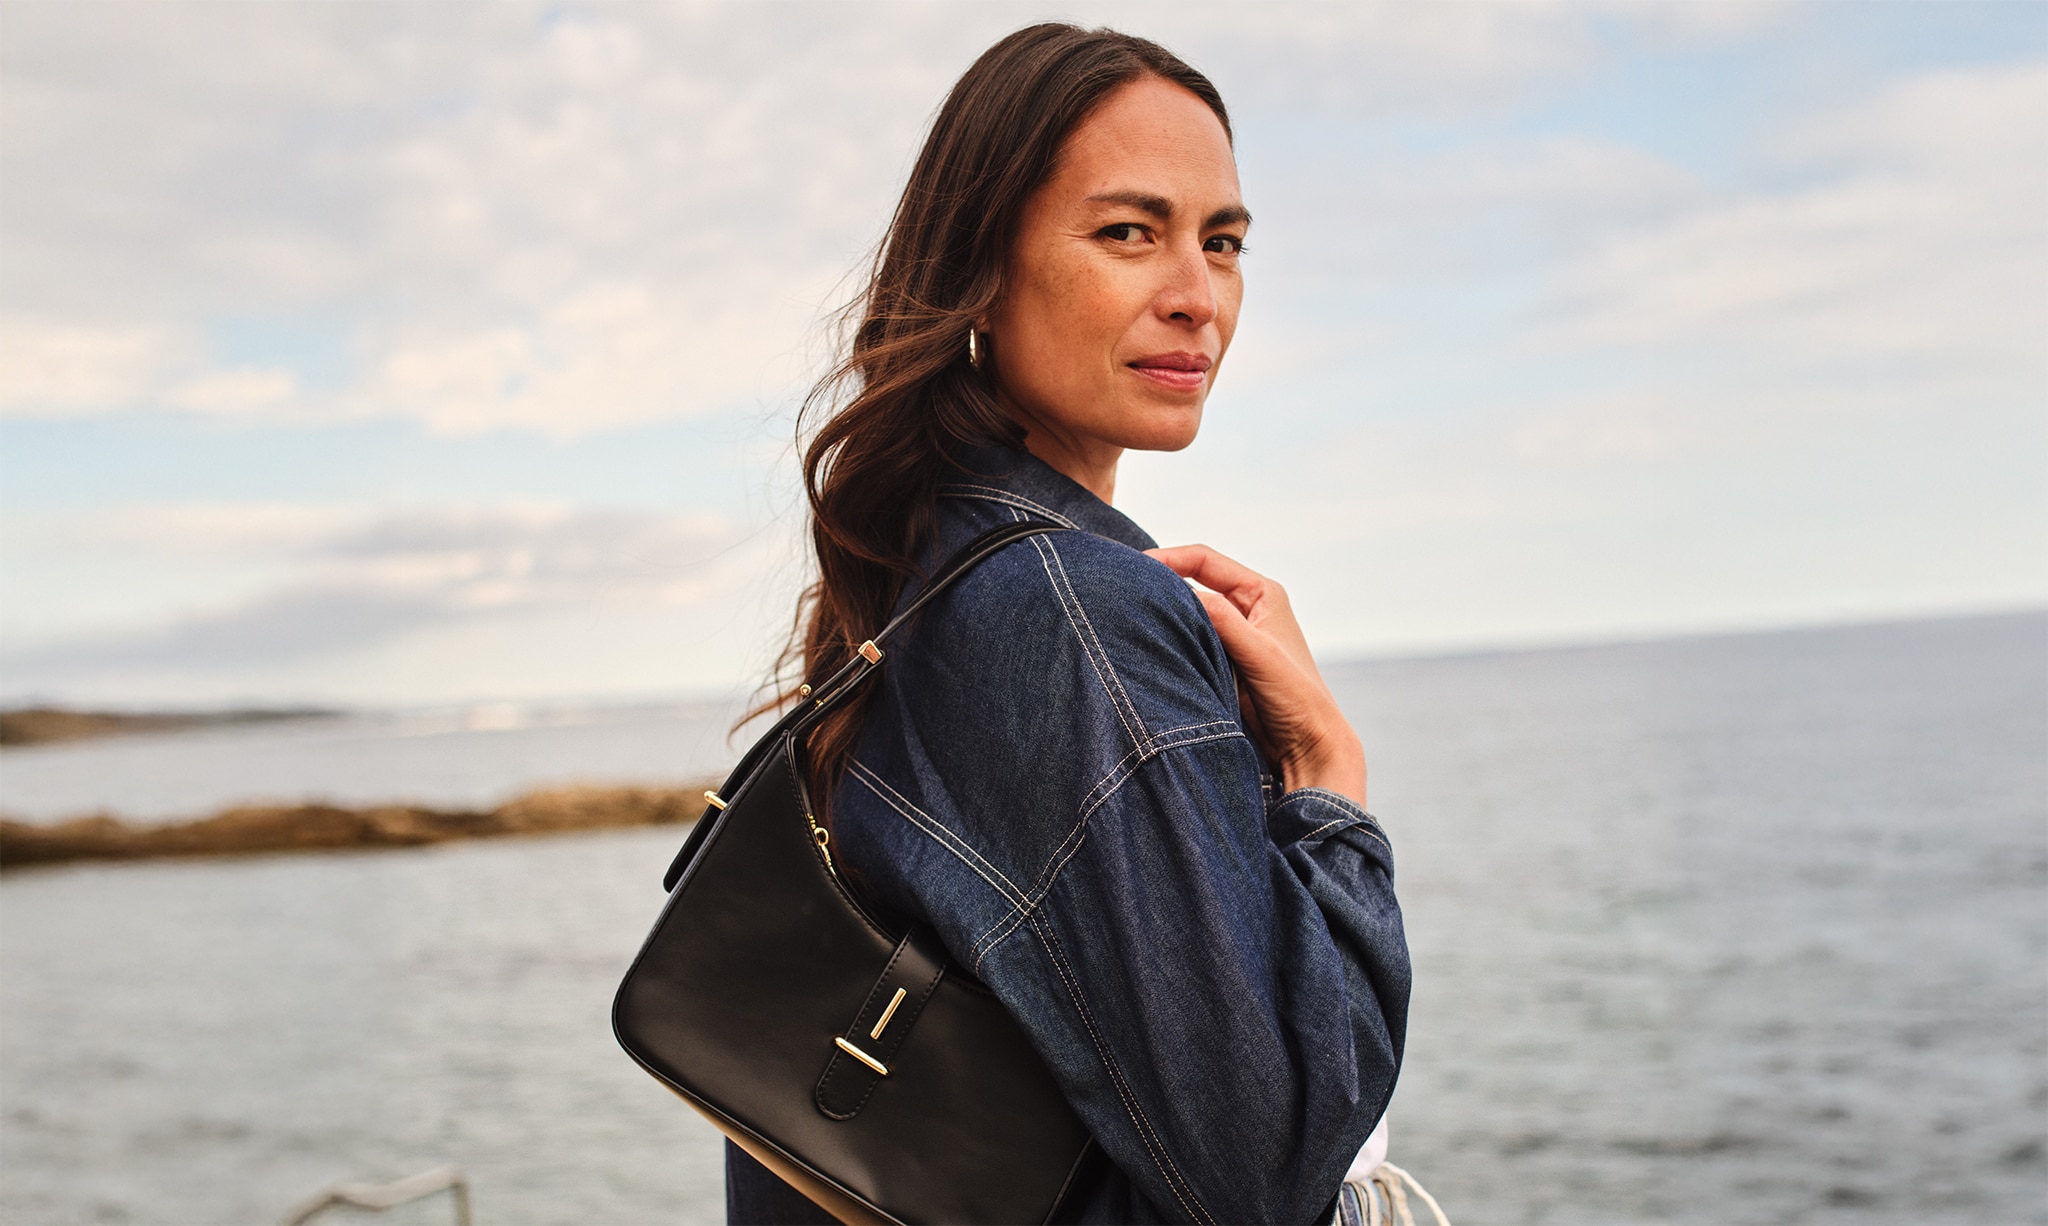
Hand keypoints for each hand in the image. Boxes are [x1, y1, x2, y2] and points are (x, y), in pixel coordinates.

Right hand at [1146, 544, 1365, 806]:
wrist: (1307, 746)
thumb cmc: (1298, 698)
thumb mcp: (1259, 652)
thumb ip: (1223, 619)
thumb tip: (1182, 593)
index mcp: (1261, 594)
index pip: (1204, 560)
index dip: (1169, 558)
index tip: (1137, 568)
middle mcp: (1246, 609)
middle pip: (1192, 582)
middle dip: (1160, 584)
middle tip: (1125, 591)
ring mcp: (1232, 636)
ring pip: (1188, 614)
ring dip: (1164, 615)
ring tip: (1131, 617)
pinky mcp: (1221, 662)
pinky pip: (1188, 642)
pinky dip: (1169, 640)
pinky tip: (1148, 646)